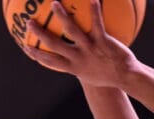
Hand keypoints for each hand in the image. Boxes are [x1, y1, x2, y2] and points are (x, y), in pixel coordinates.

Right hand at [21, 0, 135, 86]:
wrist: (126, 77)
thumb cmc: (110, 75)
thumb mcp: (91, 75)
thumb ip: (80, 66)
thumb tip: (73, 61)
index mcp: (75, 67)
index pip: (51, 61)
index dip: (37, 54)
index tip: (26, 47)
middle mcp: (79, 58)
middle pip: (55, 45)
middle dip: (40, 33)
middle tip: (29, 22)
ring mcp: (91, 49)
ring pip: (73, 31)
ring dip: (62, 17)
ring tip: (53, 3)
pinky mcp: (103, 42)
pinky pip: (97, 24)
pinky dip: (94, 12)